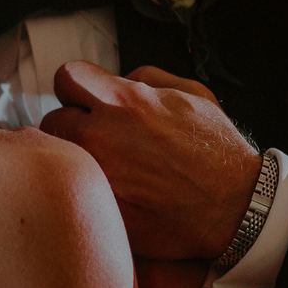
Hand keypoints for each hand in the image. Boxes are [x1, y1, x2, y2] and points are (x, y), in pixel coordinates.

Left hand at [41, 62, 262, 259]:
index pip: (66, 78)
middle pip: (53, 120)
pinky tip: (113, 194)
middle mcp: (103, 135)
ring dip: (75, 159)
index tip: (84, 101)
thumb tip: (118, 79)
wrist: (234, 206)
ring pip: (59, 159)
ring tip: (104, 168)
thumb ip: (146, 77)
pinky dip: (87, 192)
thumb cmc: (216, 149)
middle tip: (95, 139)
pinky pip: (75, 194)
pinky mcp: (100, 210)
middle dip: (72, 125)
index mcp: (124, 101)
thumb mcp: (190, 93)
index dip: (76, 89)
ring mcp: (98, 176)